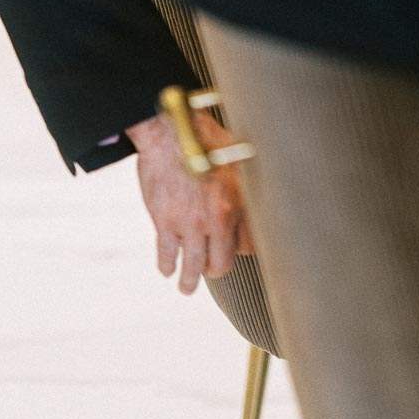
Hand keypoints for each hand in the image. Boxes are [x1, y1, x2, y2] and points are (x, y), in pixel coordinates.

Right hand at [127, 110, 254, 293]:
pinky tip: (167, 268)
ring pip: (194, 268)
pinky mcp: (165, 222)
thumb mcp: (235, 161)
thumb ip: (243, 187)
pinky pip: (167, 256)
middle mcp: (216, 218)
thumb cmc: (204, 140)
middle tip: (211, 269)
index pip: (247, 245)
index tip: (235, 253)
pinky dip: (167, 265)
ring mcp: (189, 223)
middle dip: (216, 269)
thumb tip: (254, 199)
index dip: (241, 251)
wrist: (170, 131)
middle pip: (222, 263)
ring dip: (190, 281)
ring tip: (187, 286)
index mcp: (238, 202)